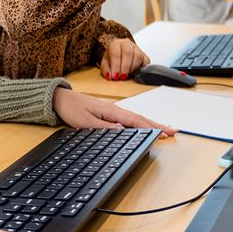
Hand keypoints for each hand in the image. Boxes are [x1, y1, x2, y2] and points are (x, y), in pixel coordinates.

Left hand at [53, 88, 176, 135]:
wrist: (59, 98)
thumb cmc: (71, 108)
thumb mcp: (85, 121)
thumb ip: (104, 127)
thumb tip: (123, 131)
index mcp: (111, 110)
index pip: (136, 121)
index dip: (152, 128)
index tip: (166, 133)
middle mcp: (114, 109)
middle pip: (140, 119)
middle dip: (157, 125)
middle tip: (173, 132)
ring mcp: (112, 110)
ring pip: (135, 118)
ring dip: (150, 124)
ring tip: (163, 129)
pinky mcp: (107, 113)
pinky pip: (128, 118)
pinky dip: (139, 122)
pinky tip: (142, 126)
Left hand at [99, 38, 149, 80]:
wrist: (118, 55)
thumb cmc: (112, 59)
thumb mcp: (105, 63)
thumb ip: (106, 69)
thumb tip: (110, 76)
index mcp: (115, 44)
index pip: (116, 52)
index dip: (116, 65)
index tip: (115, 75)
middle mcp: (126, 44)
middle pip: (128, 53)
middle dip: (125, 67)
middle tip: (122, 77)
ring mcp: (137, 48)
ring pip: (138, 56)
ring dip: (132, 68)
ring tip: (128, 75)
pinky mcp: (144, 55)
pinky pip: (146, 61)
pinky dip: (141, 68)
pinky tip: (135, 72)